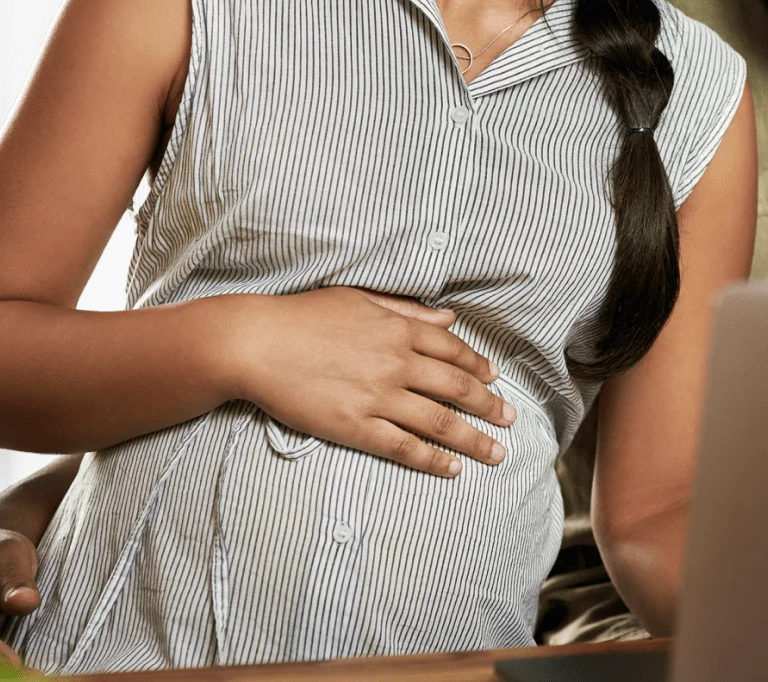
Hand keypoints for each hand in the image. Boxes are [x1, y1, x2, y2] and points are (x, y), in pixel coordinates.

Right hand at [224, 287, 516, 477]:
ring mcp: (378, 397)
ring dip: (473, 439)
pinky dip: (432, 459)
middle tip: (511, 420)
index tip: (496, 380)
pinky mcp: (355, 427)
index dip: (479, 367)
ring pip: (439, 422)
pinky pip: (403, 447)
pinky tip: (452, 469)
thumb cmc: (303, 316)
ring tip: (496, 453)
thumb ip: (407, 310)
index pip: (454, 351)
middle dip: (489, 406)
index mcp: (399, 329)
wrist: (256, 344)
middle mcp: (397, 363)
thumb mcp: (360, 299)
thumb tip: (447, 317)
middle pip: (457, 388)